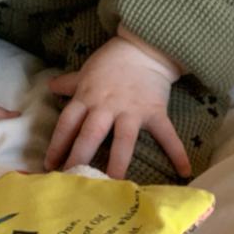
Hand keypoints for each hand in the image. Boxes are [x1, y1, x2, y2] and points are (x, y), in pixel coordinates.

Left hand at [44, 34, 190, 180]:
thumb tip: (49, 87)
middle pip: (90, 135)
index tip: (50, 165)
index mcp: (87, 97)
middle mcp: (106, 106)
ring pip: (123, 140)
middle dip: (80, 158)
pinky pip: (166, 134)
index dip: (57, 144)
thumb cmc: (111, 61)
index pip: (67, 123)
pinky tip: (183, 171)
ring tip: (114, 186)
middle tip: (73, 181)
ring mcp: (131, 110)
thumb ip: (70, 83)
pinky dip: (176, 152)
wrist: (143, 47)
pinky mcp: (154, 112)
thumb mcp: (87, 71)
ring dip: (118, 163)